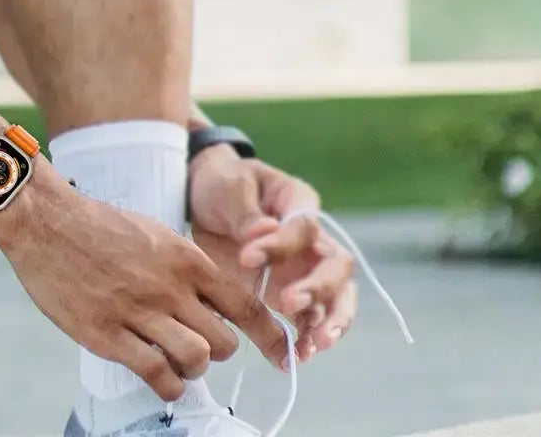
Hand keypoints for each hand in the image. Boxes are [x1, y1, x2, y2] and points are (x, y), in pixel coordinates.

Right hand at [0, 161, 288, 400]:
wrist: (48, 221)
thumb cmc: (100, 226)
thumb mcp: (155, 233)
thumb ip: (185, 268)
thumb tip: (211, 303)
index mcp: (184, 257)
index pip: (243, 304)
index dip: (270, 335)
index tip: (285, 354)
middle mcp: (168, 285)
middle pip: (223, 342)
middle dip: (218, 351)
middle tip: (198, 345)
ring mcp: (137, 311)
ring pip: (194, 360)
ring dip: (192, 368)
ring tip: (175, 358)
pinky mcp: (106, 333)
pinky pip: (155, 373)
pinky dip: (167, 383)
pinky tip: (160, 375)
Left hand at [188, 145, 356, 362]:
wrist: (205, 198)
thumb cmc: (223, 184)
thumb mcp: (229, 188)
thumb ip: (246, 212)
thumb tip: (263, 232)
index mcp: (299, 202)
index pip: (304, 228)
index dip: (281, 246)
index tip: (246, 258)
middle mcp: (312, 240)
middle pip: (336, 267)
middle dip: (319, 289)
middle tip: (289, 304)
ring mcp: (304, 269)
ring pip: (335, 298)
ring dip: (327, 322)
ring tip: (311, 346)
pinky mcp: (290, 293)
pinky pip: (309, 319)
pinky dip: (306, 338)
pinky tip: (296, 356)